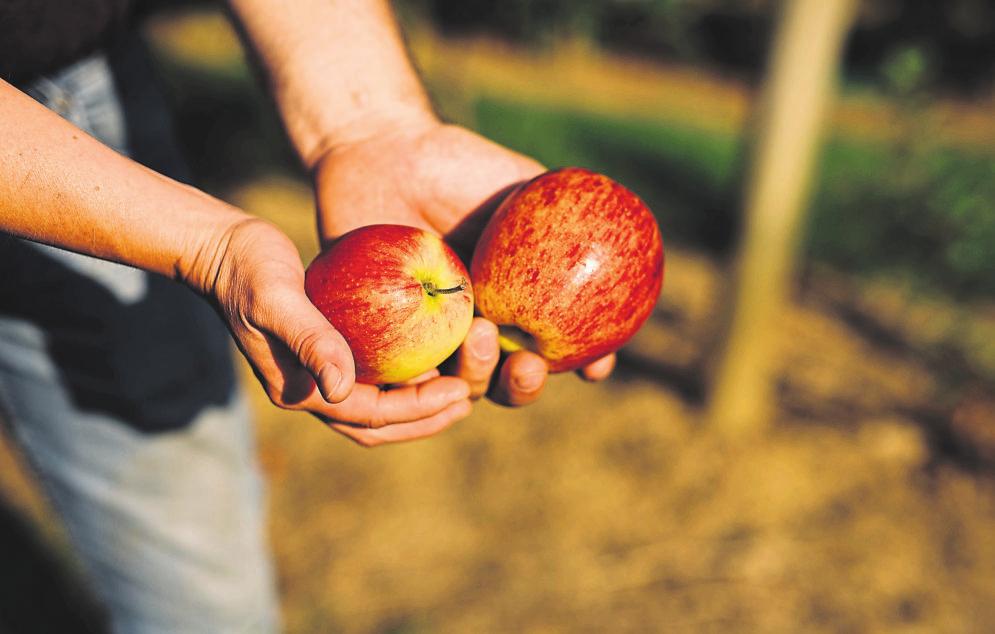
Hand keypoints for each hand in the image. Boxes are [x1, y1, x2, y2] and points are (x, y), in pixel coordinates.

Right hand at [186, 216, 471, 445]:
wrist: (222, 249)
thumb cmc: (248, 267)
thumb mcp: (277, 299)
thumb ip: (310, 340)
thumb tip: (340, 390)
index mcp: (301, 391)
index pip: (372, 415)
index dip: (419, 408)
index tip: (459, 391)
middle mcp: (312, 390)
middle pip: (379, 423)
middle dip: (426, 417)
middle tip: (467, 399)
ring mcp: (318, 374)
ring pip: (379, 404)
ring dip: (420, 401)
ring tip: (460, 384)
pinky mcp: (328, 350)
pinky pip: (375, 374)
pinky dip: (406, 372)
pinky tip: (435, 351)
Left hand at [312, 120, 615, 406]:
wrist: (380, 155)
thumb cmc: (453, 165)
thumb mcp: (521, 183)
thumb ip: (570, 213)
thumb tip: (628, 230)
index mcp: (518, 300)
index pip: (559, 345)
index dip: (584, 363)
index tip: (596, 368)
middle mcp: (480, 325)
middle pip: (510, 379)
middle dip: (526, 385)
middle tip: (529, 365)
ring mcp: (431, 336)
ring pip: (461, 383)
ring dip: (480, 374)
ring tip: (481, 335)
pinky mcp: (386, 340)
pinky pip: (405, 375)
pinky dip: (423, 383)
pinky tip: (436, 371)